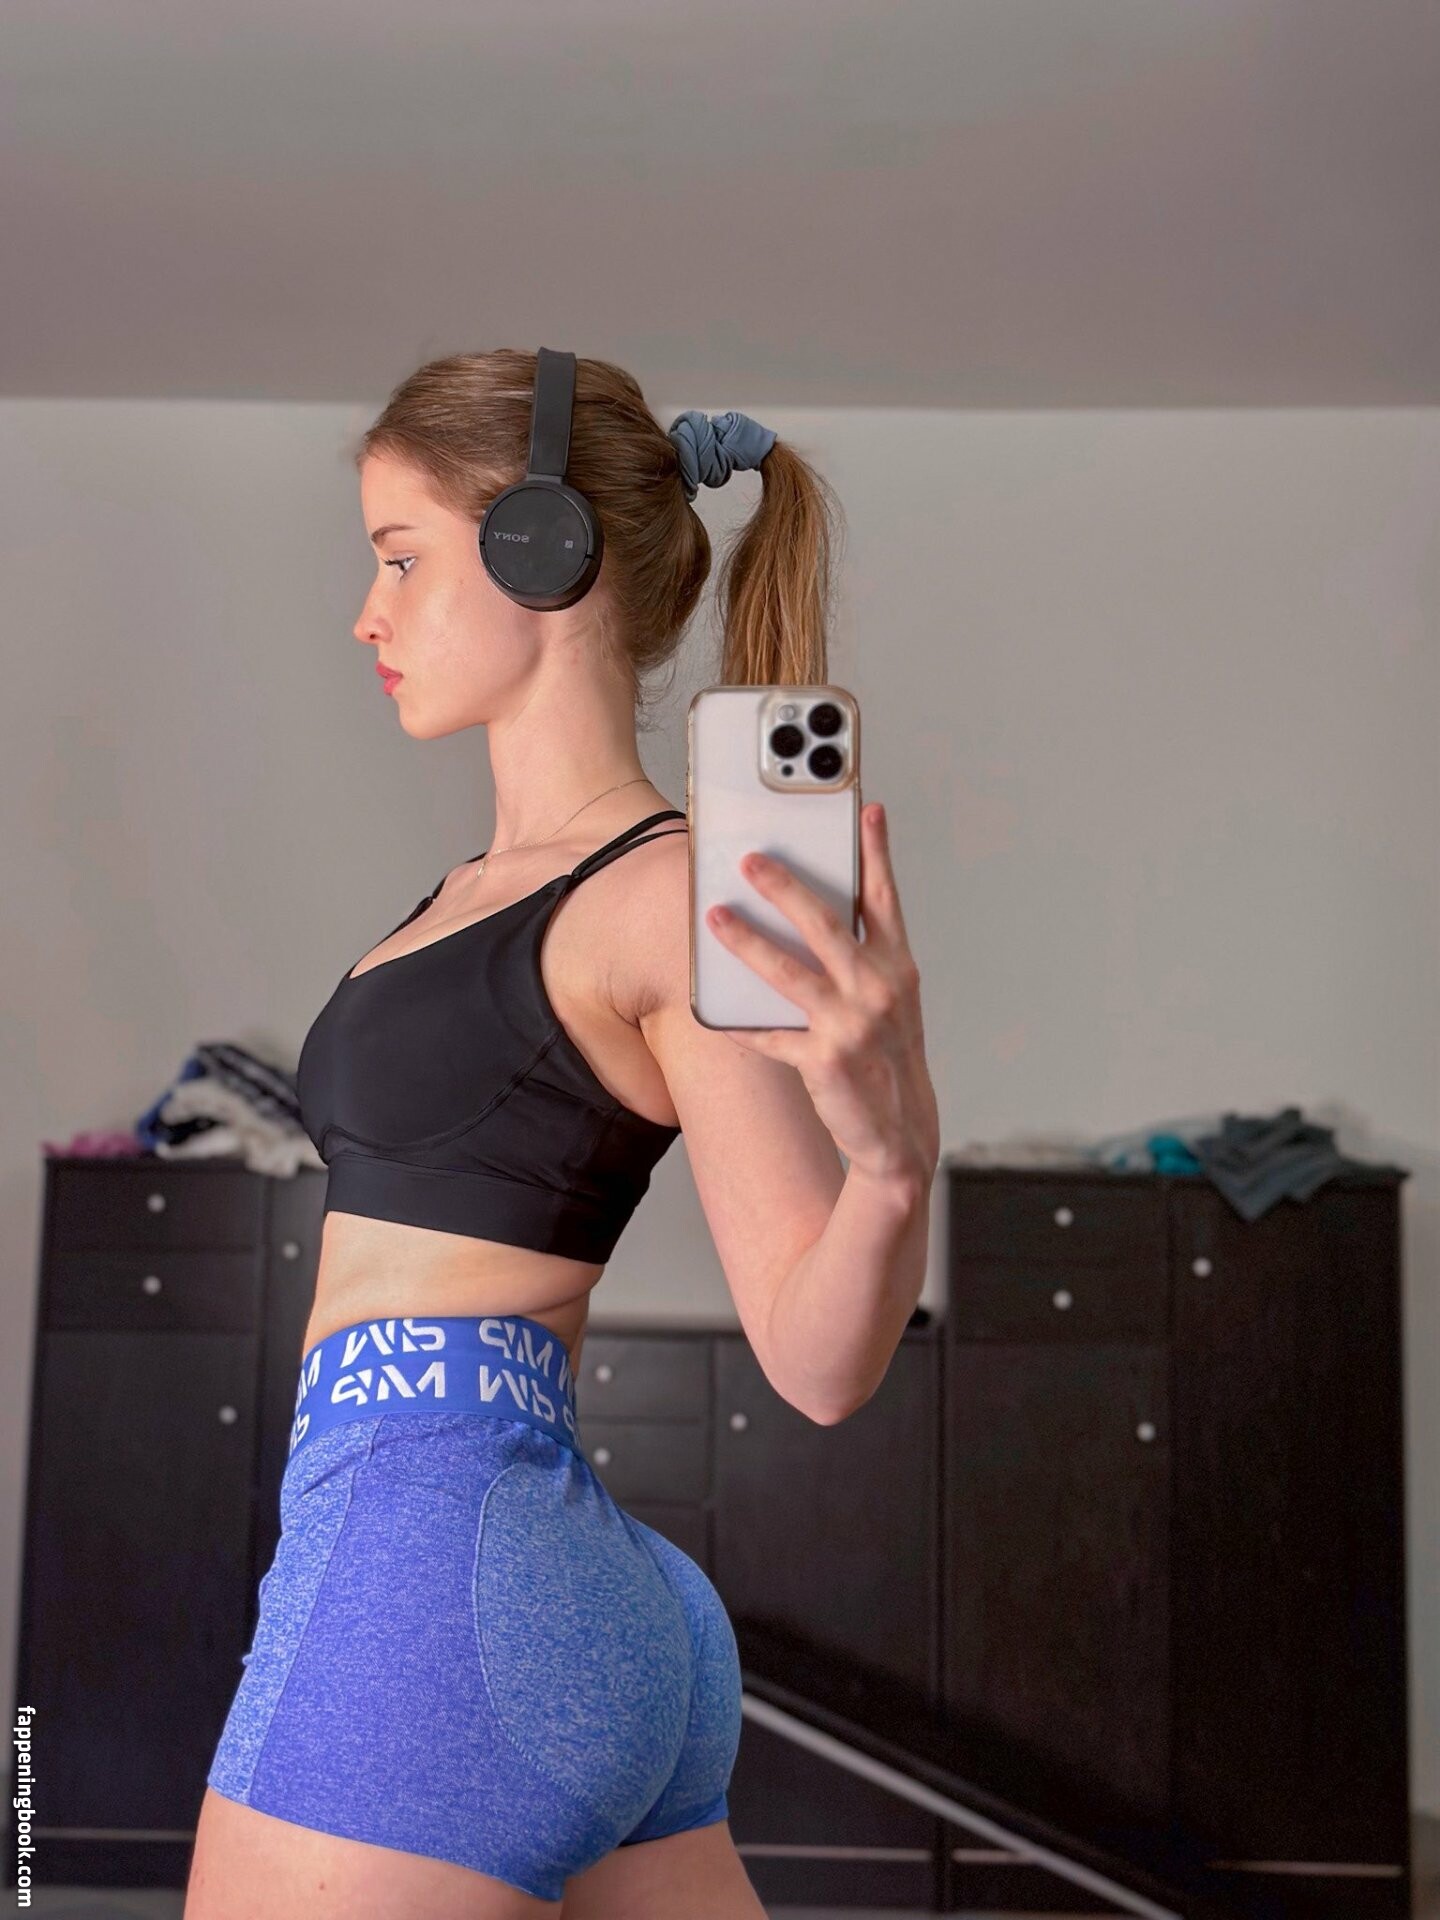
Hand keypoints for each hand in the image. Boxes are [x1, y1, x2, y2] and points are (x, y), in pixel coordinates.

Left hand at [704, 802, 940, 1184]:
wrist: (902, 1133)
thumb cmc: (888, 1058)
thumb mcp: (889, 1002)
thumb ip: (861, 958)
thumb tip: (811, 917)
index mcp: (898, 968)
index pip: (885, 899)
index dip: (876, 853)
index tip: (867, 810)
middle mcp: (878, 990)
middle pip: (825, 924)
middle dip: (785, 886)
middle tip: (750, 859)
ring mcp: (851, 1025)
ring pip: (788, 971)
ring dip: (746, 941)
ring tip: (714, 918)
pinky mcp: (823, 1060)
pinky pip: (769, 1035)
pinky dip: (740, 1024)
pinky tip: (712, 1011)